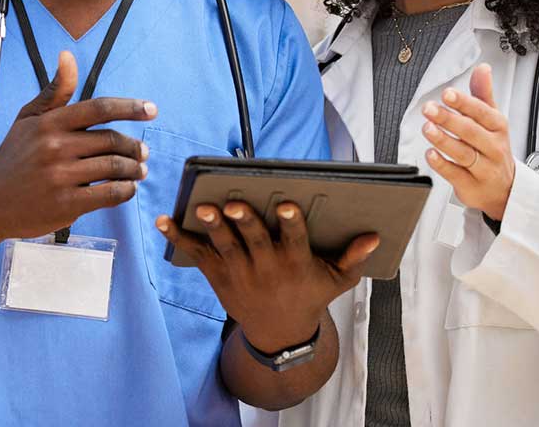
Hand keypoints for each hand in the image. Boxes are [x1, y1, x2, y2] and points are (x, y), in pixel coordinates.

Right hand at [0, 51, 153, 239]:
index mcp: (50, 123)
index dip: (130, 107)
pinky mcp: (66, 204)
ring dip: (134, 170)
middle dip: (134, 147)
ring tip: (138, 171)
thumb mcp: (28, 119)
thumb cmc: (13, 158)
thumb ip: (54, 91)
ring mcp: (61, 177)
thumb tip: (68, 55)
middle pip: (112, 141)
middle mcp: (55, 147)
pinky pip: (109, 194)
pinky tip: (127, 189)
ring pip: (115, 168)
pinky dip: (125, 191)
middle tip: (143, 152)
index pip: (99, 108)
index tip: (152, 109)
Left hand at [156, 200, 378, 352]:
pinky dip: (179, 238)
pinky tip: (164, 220)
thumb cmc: (310, 297)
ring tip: (202, 207)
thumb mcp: (337, 282)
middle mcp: (267, 268)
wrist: (278, 334)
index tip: (286, 206)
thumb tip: (374, 236)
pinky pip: (197, 255)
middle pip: (254, 241)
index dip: (290, 223)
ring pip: (225, 246)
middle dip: (245, 222)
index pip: (295, 240)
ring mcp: (239, 273)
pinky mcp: (218, 276)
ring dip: (213, 227)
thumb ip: (353, 258)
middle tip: (235, 204)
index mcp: (296, 264)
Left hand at [421, 63, 516, 220]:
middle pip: (471, 132)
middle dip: (448, 119)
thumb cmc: (493, 149)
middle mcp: (493, 148)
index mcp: (498, 128)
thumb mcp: (492, 120)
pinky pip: (456, 175)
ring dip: (443, 140)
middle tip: (429, 109)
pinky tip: (430, 154)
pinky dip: (442, 164)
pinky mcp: (472, 186)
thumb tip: (482, 68)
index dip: (464, 103)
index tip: (447, 94)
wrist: (505, 189)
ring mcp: (484, 168)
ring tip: (427, 128)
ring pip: (463, 153)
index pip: (482, 112)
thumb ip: (483, 94)